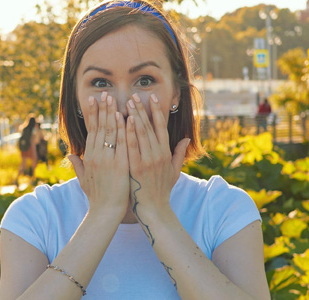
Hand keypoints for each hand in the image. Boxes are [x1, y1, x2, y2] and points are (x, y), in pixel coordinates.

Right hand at [68, 92, 129, 220]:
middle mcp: (96, 156)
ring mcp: (107, 160)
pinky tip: (125, 118)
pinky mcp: (119, 165)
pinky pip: (121, 144)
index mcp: (89, 157)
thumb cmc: (96, 197)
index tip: (93, 101)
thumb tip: (70, 156)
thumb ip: (78, 166)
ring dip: (112, 114)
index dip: (92, 115)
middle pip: (99, 128)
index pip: (91, 131)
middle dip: (102, 109)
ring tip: (114, 99)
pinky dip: (123, 130)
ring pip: (109, 132)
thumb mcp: (84, 180)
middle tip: (105, 93)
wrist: (105, 212)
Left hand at [126, 93, 189, 220]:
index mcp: (166, 153)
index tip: (152, 99)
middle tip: (134, 95)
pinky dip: (128, 133)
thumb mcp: (174, 171)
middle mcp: (158, 154)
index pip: (162, 128)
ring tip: (127, 102)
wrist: (154, 209)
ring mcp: (148, 160)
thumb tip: (185, 139)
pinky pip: (132, 147)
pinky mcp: (136, 167)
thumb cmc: (162, 190)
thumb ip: (179, 154)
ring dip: (134, 116)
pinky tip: (124, 121)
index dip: (157, 112)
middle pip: (150, 127)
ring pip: (141, 134)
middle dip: (142, 110)